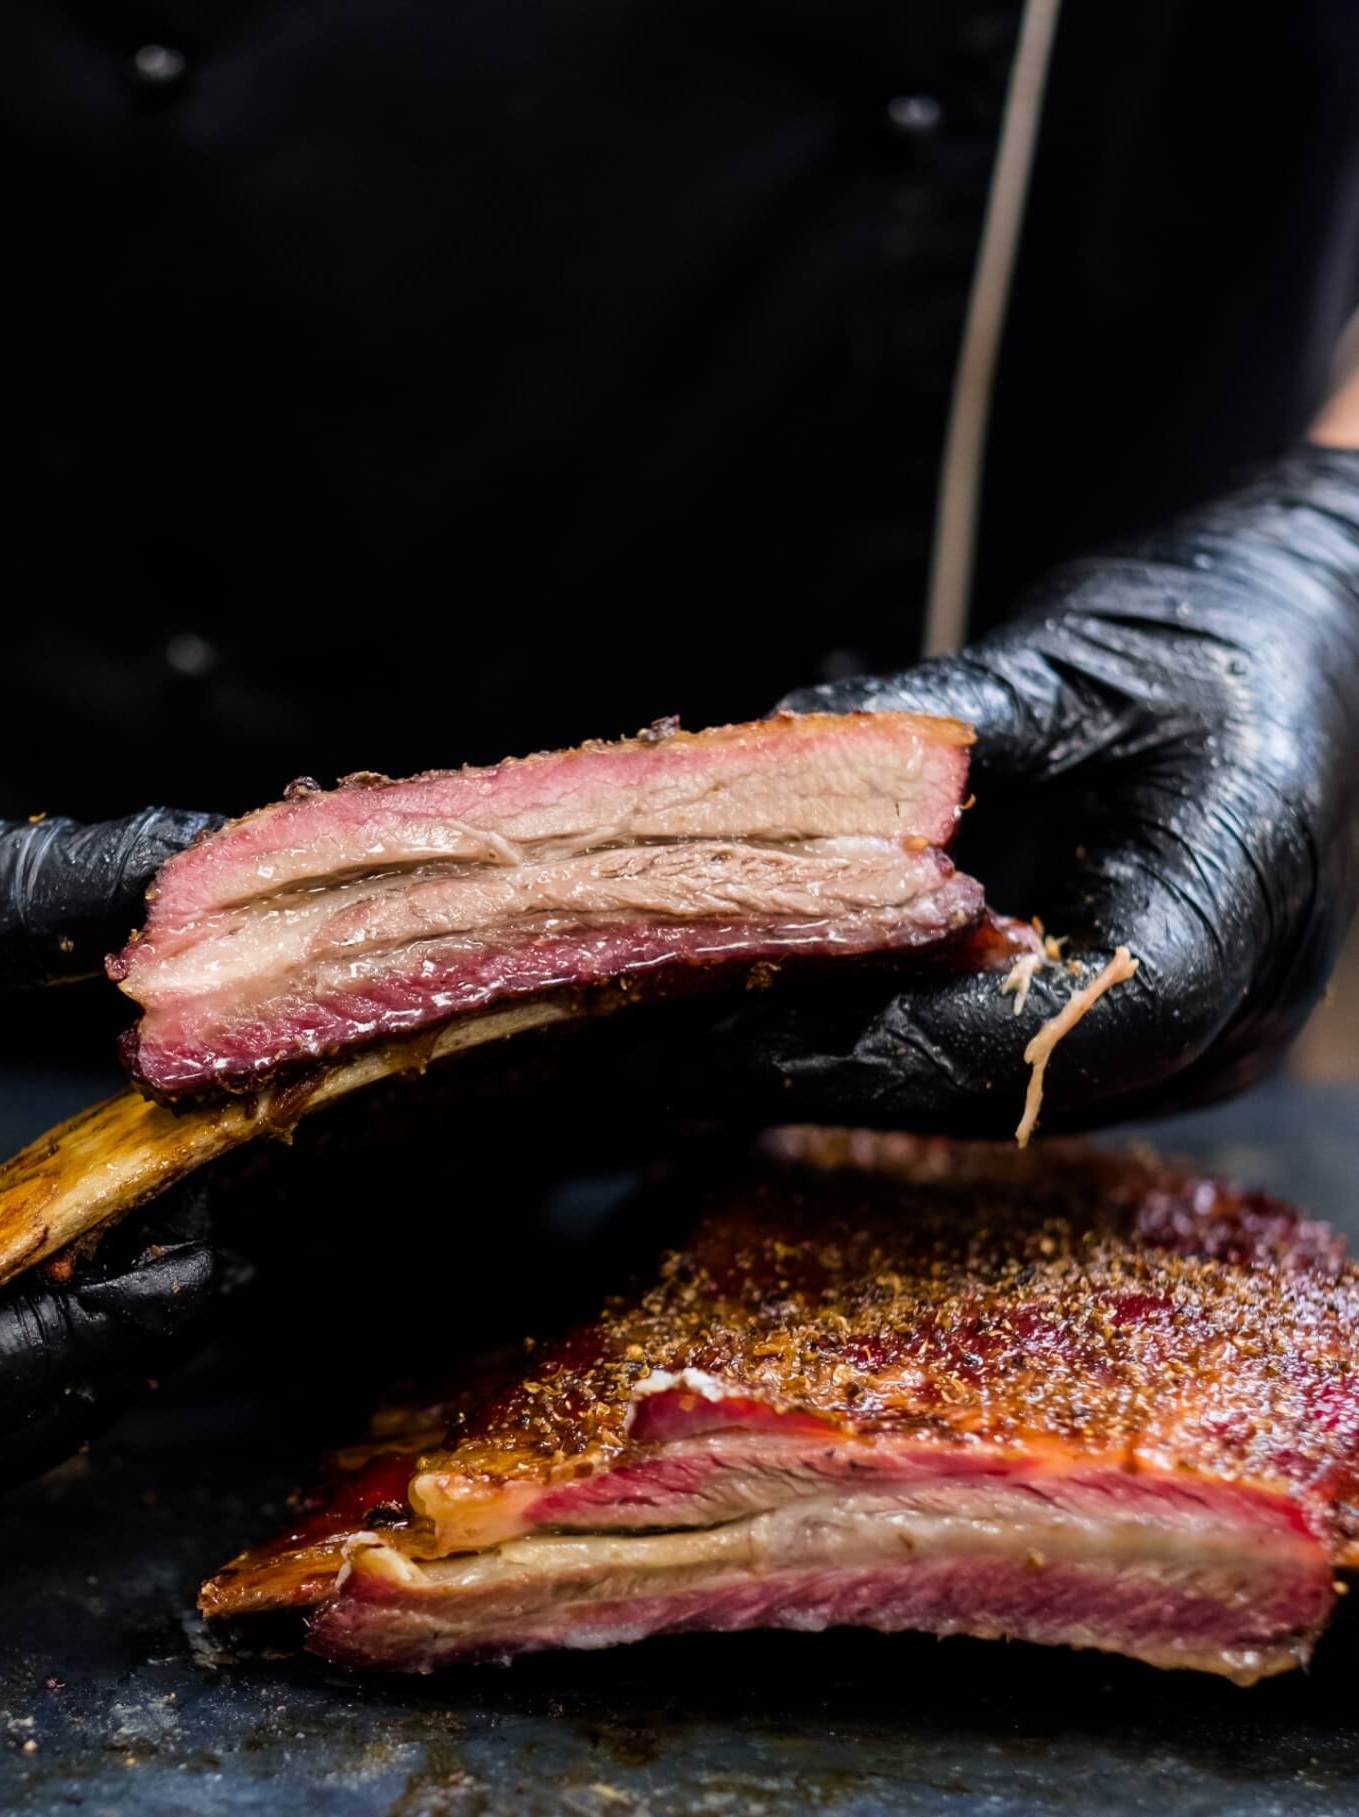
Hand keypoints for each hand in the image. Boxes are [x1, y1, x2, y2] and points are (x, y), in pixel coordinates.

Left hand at [684, 445, 1358, 1135]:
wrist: (1339, 618)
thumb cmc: (1234, 618)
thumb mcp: (1087, 649)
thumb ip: (941, 716)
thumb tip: (782, 745)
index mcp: (1219, 925)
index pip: (1007, 1043)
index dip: (838, 1054)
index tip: (692, 1048)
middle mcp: (1216, 1022)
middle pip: (973, 1090)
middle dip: (797, 1073)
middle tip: (635, 1056)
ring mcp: (1188, 1037)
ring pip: (972, 1088)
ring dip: (823, 1062)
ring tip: (671, 1038)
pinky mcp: (1140, 1017)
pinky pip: (991, 1053)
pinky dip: (877, 1030)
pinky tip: (774, 1006)